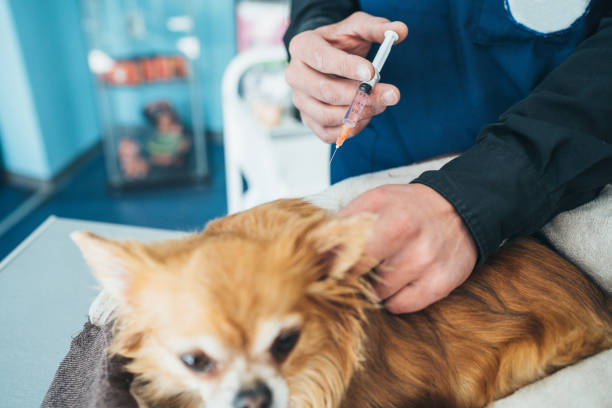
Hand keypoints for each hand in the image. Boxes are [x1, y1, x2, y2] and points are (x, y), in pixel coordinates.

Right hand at [285, 12, 407, 142]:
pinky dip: (349, 129)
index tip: (373, 73)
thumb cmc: (341, 41)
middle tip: (391, 94)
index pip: (322, 59)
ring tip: (381, 104)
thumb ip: (378, 28)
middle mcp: (295, 74)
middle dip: (361, 95)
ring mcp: (299, 99)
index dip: (347, 68)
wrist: (328, 56)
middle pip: (325, 91)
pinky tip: (366, 117)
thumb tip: (401, 31)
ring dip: (358, 113)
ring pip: (326, 115)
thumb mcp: (358, 27)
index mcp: (302, 46)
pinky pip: (327, 133)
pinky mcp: (307, 118)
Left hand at [338, 184, 477, 312]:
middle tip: (351, 269)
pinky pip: (400, 306)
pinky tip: (399, 282)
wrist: (459, 209)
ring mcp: (427, 266)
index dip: (332, 263)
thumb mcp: (375, 200)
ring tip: (384, 268)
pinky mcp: (440, 285)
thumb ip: (345, 221)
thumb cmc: (410, 206)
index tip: (325, 266)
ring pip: (379, 294)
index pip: (347, 254)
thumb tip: (315, 246)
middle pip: (361, 276)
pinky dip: (394, 298)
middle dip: (351, 275)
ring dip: (374, 286)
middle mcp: (412, 243)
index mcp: (392, 220)